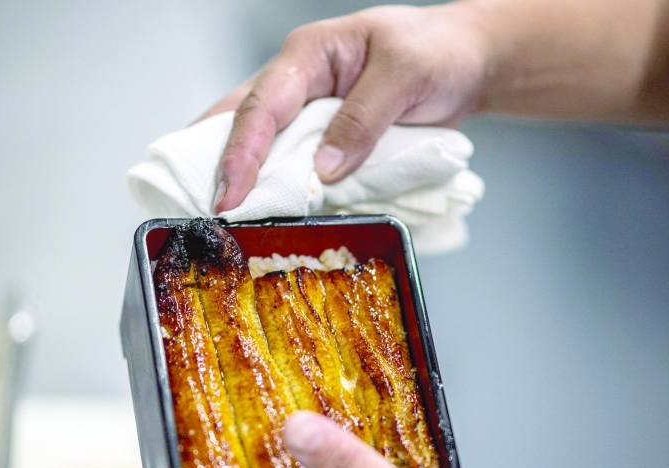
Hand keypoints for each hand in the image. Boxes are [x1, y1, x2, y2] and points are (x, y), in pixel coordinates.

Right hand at [200, 2, 491, 213]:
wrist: (465, 61)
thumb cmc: (437, 53)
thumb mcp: (405, 76)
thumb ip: (363, 118)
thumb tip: (323, 170)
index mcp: (310, 54)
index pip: (264, 106)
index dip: (242, 153)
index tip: (229, 197)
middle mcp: (298, 79)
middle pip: (244, 122)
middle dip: (218, 165)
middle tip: (203, 210)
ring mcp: (307, 108)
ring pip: (259, 140)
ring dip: (237, 175)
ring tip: (212, 213)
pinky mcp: (322, 134)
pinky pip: (288, 158)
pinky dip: (272, 182)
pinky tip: (257, 207)